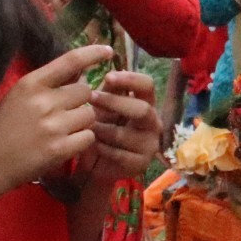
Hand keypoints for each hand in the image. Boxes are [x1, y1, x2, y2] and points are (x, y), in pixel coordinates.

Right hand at [0, 45, 109, 197]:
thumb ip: (46, 85)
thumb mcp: (17, 97)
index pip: (70, 61)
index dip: (93, 53)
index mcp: (30, 83)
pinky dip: (81, 141)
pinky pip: (89, 137)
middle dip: (80, 101)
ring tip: (62, 131)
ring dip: (82, 122)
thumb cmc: (0, 129)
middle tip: (64, 114)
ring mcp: (53, 126)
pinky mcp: (60, 149)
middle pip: (86, 91)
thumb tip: (80, 73)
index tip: (108, 51)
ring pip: (90, 114)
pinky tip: (65, 145)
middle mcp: (43, 101)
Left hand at [85, 70, 162, 185]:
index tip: (108, 77)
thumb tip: (109, 75)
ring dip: (101, 129)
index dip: (130, 79)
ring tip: (87, 127)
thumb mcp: (104, 107)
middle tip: (91, 99)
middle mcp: (153, 123)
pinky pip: (119, 154)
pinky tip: (92, 145)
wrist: (98, 164)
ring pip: (125, 134)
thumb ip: (108, 92)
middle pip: (142, 109)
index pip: (148, 86)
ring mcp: (150, 145)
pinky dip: (101, 148)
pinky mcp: (141, 164)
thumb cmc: (102, 128)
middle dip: (114, 103)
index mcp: (147, 104)